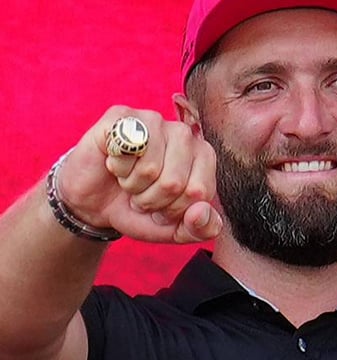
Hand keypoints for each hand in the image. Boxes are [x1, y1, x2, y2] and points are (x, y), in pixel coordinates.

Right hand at [56, 105, 221, 242]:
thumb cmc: (140, 210)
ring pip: (150, 169)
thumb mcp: (175, 230)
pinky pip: (126, 149)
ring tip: (129, 179)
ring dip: (133, 185)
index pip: (199, 192)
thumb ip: (201, 229)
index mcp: (204, 157)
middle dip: (152, 200)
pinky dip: (117, 168)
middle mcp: (183, 133)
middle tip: (141, 193)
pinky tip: (116, 163)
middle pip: (174, 182)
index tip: (163, 206)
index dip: (175, 209)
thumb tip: (200, 211)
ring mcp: (153, 120)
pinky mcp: (122, 116)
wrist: (95, 204)